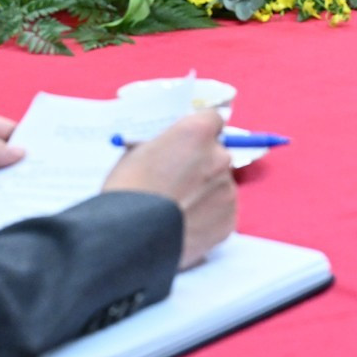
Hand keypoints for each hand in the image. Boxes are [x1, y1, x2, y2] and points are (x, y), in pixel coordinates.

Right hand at [102, 110, 237, 268]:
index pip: (213, 120)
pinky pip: (222, 212)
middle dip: (202, 165)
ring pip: (220, 185)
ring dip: (206, 192)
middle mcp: (219, 157)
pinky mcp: (229, 220)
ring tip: (178, 209)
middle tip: (179, 182)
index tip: (189, 144)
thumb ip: (166, 146)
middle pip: (218, 154)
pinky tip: (186, 225)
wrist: (129, 236)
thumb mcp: (138, 151)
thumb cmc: (127, 189)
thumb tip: (173, 150)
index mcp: (197, 132)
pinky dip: (209, 217)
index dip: (199, 133)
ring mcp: (227, 190)